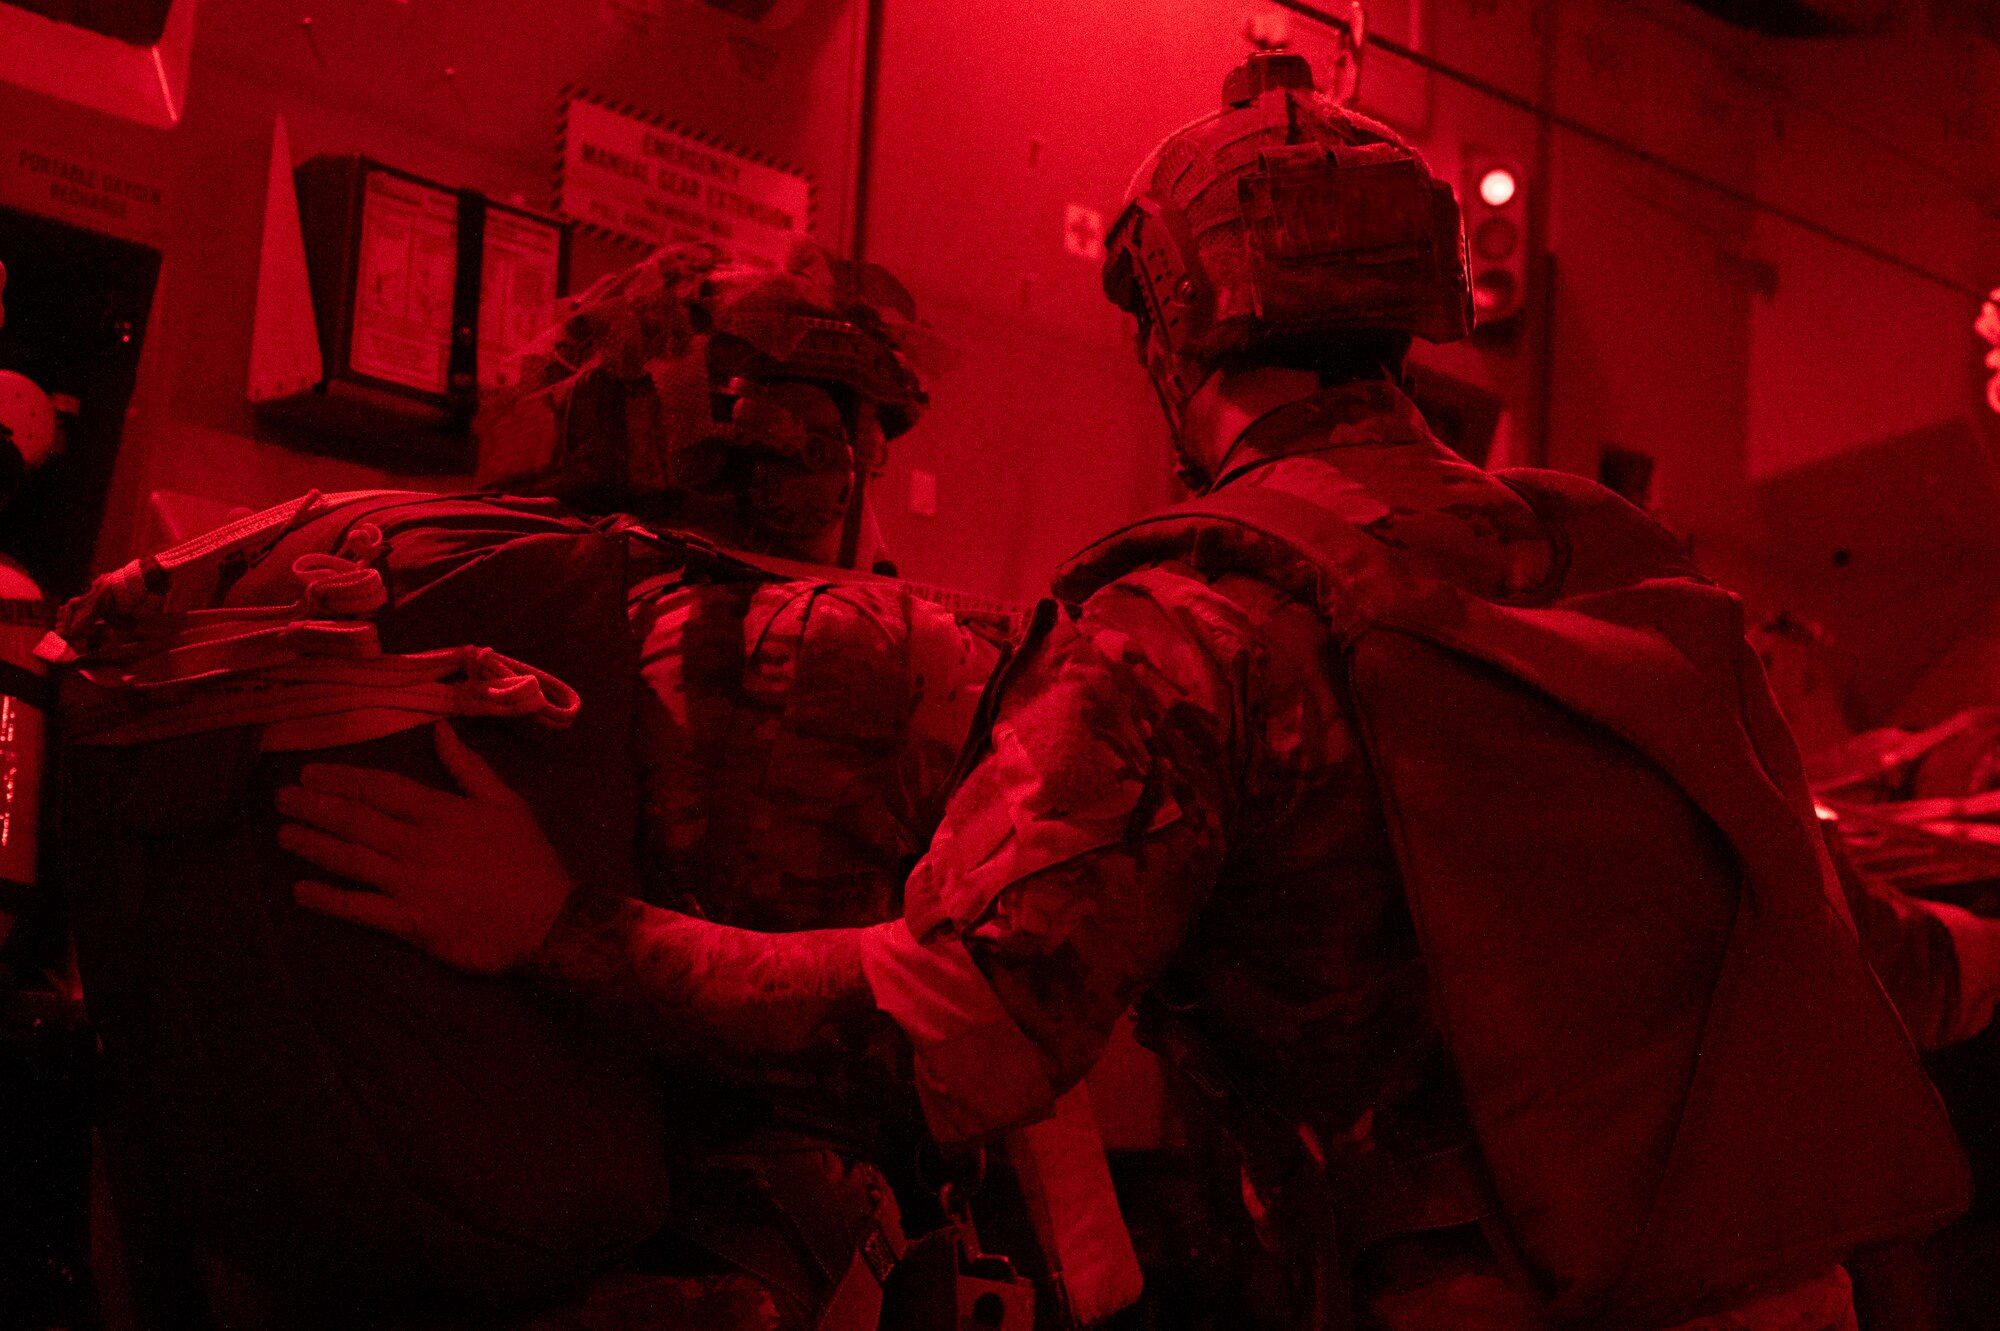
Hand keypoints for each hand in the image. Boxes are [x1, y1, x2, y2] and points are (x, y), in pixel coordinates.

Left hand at [278, 721, 575, 973]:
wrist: (550, 922)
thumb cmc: (530, 860)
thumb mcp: (507, 802)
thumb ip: (467, 767)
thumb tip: (440, 729)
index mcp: (442, 812)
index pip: (380, 788)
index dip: (341, 779)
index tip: (310, 773)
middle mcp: (418, 844)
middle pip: (355, 820)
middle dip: (315, 807)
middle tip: (283, 799)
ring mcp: (411, 884)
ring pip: (350, 859)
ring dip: (313, 845)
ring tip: (284, 835)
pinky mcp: (410, 923)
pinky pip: (360, 909)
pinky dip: (329, 899)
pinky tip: (302, 891)